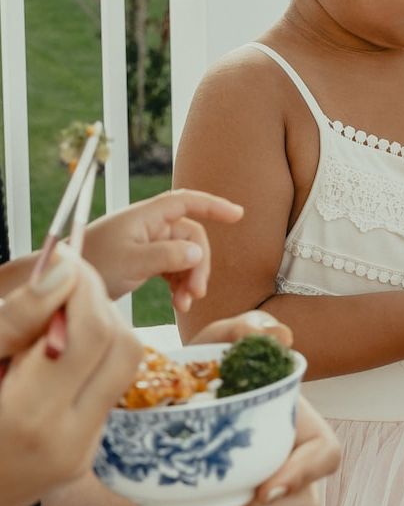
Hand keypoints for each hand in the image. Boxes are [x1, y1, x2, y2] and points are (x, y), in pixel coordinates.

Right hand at [0, 251, 141, 505]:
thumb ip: (15, 320)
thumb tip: (65, 270)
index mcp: (27, 418)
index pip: (90, 333)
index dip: (82, 285)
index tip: (61, 257)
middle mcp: (67, 442)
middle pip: (123, 346)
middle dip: (98, 302)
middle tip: (61, 280)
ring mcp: (81, 453)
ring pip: (123, 365)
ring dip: (99, 326)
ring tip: (53, 316)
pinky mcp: (85, 454)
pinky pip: (107, 388)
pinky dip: (90, 357)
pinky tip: (50, 352)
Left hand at [81, 190, 242, 312]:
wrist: (62, 285)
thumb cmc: (91, 265)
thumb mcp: (131, 262)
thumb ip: (167, 256)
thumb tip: (198, 253)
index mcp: (146, 216)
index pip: (187, 202)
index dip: (214, 205)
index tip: (238, 215)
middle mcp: (149, 227)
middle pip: (190, 237)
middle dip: (199, 264)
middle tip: (197, 292)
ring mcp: (146, 244)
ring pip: (183, 256)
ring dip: (190, 278)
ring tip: (186, 303)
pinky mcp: (143, 262)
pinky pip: (172, 269)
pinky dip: (179, 284)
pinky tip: (179, 303)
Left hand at [175, 308, 337, 505]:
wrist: (176, 403)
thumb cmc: (210, 368)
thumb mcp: (220, 342)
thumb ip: (245, 330)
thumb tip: (280, 336)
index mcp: (304, 428)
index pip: (326, 456)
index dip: (303, 475)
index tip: (263, 488)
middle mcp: (292, 469)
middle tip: (218, 504)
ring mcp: (264, 500)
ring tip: (181, 503)